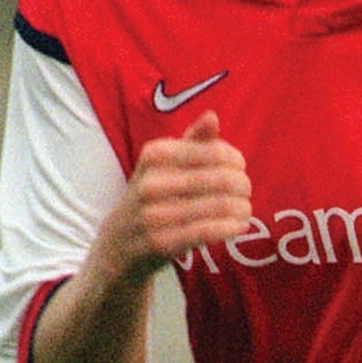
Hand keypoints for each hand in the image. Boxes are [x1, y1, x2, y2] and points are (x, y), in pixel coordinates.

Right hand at [92, 110, 252, 283]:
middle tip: (245, 191)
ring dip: (242, 208)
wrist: (116, 247)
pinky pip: (209, 232)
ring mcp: (154, 215)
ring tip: (244, 210)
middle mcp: (151, 183)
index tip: (239, 167)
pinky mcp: (161, 244)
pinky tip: (238, 226)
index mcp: (155, 155)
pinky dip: (231, 227)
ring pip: (220, 206)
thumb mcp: (163, 165)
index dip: (236, 159)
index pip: (215, 150)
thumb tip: (212, 116)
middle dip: (243, 185)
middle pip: (223, 179)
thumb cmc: (150, 198)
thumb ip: (192, 141)